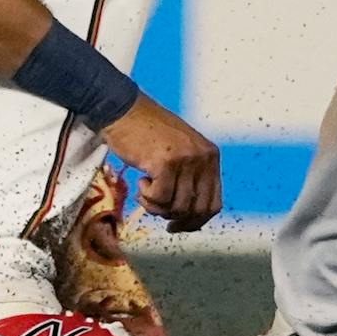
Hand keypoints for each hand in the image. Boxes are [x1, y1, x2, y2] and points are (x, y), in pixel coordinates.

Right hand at [99, 92, 220, 232]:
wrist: (123, 109)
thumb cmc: (147, 131)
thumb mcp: (180, 151)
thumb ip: (190, 177)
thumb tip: (188, 216)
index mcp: (211, 156)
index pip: (213, 203)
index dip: (195, 221)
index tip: (176, 226)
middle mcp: (203, 158)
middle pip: (196, 210)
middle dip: (174, 218)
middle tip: (155, 209)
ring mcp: (186, 160)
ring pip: (177, 207)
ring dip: (156, 206)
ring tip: (144, 191)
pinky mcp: (166, 163)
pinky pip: (160, 199)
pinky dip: (147, 198)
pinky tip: (141, 182)